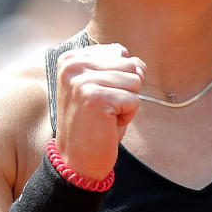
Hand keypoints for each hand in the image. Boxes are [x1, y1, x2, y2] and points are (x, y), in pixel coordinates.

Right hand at [55, 43, 145, 179]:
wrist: (78, 159)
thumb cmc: (94, 122)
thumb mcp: (105, 85)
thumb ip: (121, 66)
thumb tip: (140, 65)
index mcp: (71, 58)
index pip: (119, 52)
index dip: (119, 78)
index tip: (98, 97)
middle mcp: (73, 65)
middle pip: (129, 65)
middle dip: (125, 90)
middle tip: (104, 109)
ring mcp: (82, 80)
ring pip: (135, 81)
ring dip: (127, 103)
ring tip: (106, 116)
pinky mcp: (95, 97)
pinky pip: (134, 100)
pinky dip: (127, 116)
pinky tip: (108, 124)